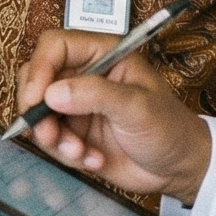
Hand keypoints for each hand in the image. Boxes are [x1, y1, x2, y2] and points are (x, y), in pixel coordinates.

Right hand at [14, 30, 211, 200]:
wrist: (179, 169)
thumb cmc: (170, 128)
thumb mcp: (138, 107)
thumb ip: (96, 95)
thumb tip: (52, 94)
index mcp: (103, 55)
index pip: (55, 46)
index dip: (39, 68)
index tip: (36, 99)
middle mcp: (84, 76)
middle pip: (36, 78)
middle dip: (38, 109)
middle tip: (49, 134)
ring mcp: (77, 105)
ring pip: (39, 113)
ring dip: (53, 138)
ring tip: (80, 153)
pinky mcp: (74, 132)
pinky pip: (50, 139)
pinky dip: (65, 153)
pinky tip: (93, 160)